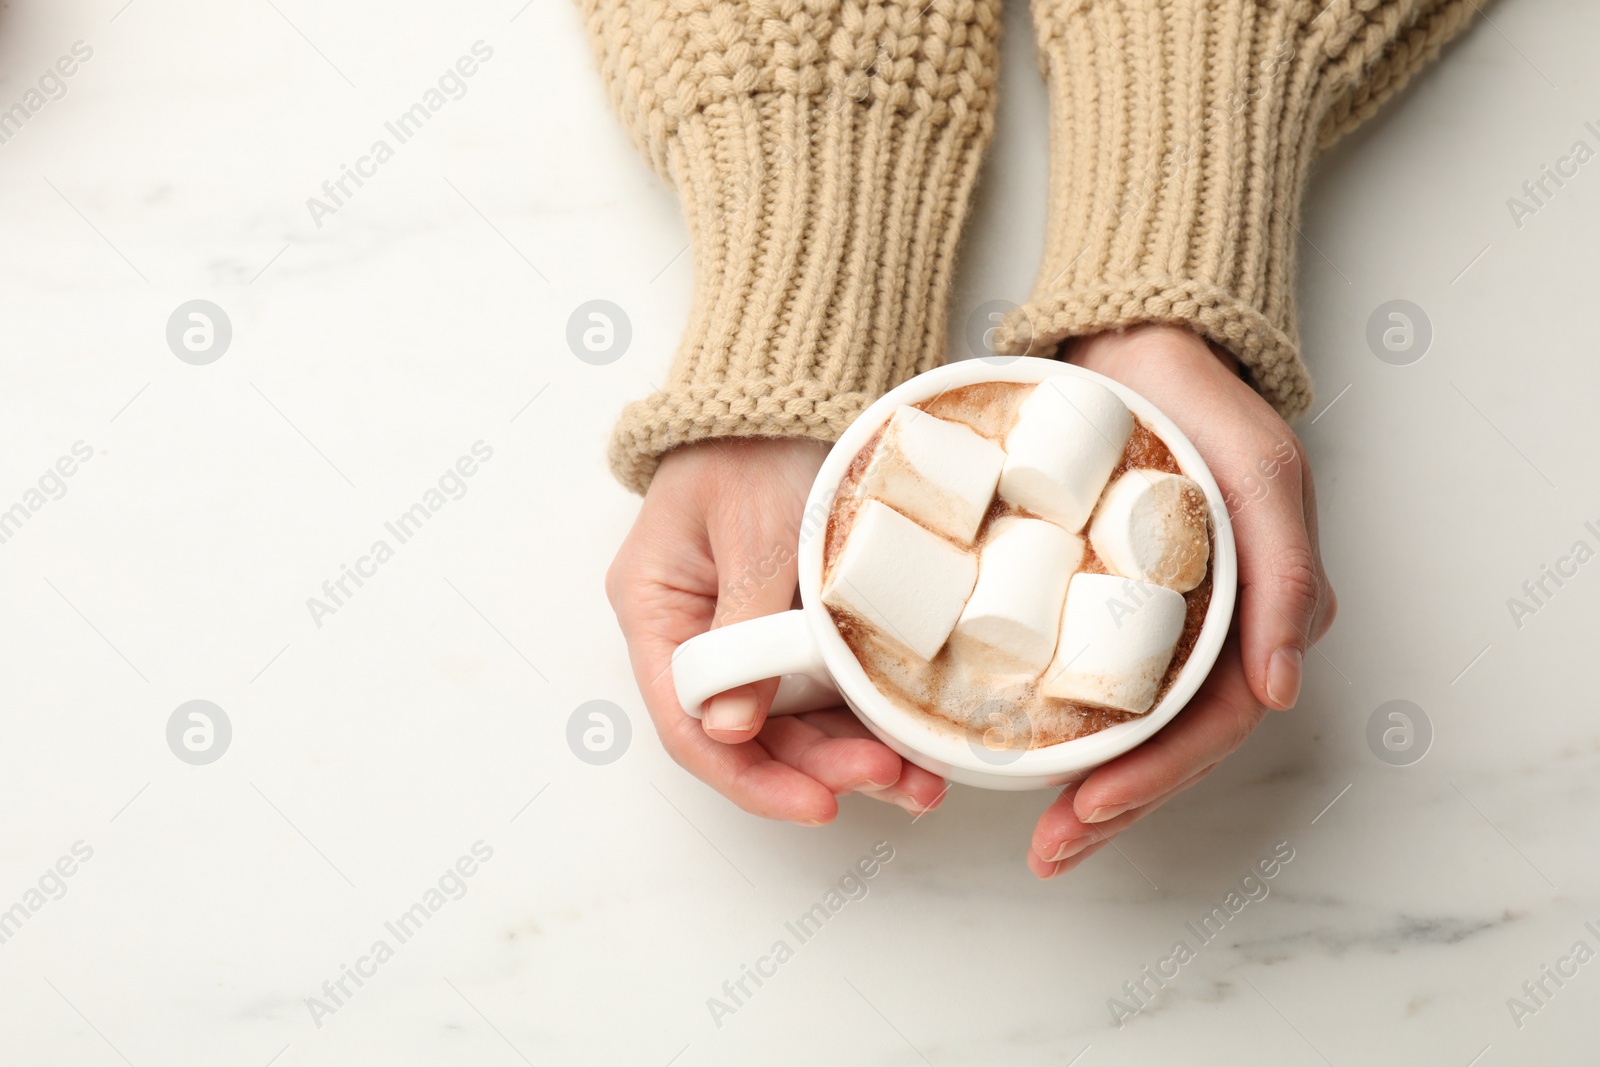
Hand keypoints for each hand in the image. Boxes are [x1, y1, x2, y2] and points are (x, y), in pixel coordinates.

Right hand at [606, 437, 949, 823]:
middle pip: (751, 732)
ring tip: (922, 778)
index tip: (819, 803)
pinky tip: (913, 735)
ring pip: (795, 718)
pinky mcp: (796, 618)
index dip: (752, 776)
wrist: (799, 376)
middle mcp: (696, 631)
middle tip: (899, 781)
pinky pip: (826, 683)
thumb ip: (744, 626)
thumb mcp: (755, 527)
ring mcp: (749, 627)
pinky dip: (865, 713)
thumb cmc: (758, 436)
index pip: (687, 724)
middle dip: (823, 768)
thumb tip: (728, 729)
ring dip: (853, 752)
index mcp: (656, 609)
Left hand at [1026, 325, 1337, 877]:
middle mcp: (1211, 633)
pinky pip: (1090, 679)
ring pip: (1130, 728)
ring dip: (1089, 787)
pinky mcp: (1110, 603)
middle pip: (1167, 746)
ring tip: (1038, 834)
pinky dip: (1062, 725)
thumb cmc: (1206, 407)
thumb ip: (1283, 574)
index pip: (1210, 726)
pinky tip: (1019, 758)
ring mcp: (1160, 622)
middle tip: (1050, 849)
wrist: (1135, 346)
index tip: (1088, 807)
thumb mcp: (1260, 475)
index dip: (1154, 778)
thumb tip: (1281, 690)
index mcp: (1256, 618)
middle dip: (1113, 807)